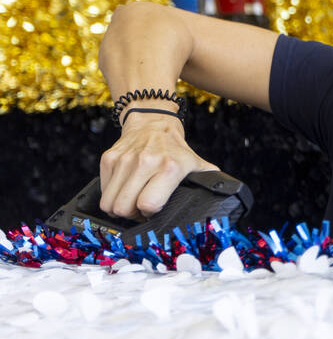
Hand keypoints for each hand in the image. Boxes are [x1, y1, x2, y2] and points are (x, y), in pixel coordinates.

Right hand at [99, 111, 217, 218]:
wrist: (154, 123)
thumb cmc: (176, 150)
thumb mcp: (196, 164)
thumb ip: (209, 181)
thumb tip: (224, 199)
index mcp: (170, 167)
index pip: (148, 205)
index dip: (150, 214)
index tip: (155, 210)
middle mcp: (145, 162)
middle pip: (123, 208)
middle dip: (131, 214)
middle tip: (141, 207)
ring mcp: (124, 160)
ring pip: (108, 203)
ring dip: (119, 207)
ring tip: (133, 198)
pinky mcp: (108, 159)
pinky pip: (102, 190)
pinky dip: (111, 194)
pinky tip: (126, 188)